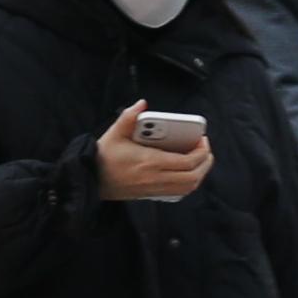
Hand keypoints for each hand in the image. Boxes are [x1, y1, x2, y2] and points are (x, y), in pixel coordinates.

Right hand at [91, 103, 213, 203]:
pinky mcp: (152, 194)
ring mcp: (155, 188)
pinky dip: (189, 183)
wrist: (93, 179)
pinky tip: (187, 172)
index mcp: (150, 161)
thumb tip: (142, 104)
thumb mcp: (115, 133)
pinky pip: (179, 193)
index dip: (200, 151)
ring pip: (188, 187)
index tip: (202, 139)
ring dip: (199, 174)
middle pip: (192, 176)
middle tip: (205, 149)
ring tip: (200, 160)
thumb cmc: (104, 156)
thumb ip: (129, 116)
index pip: (186, 161)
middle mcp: (155, 177)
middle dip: (205, 162)